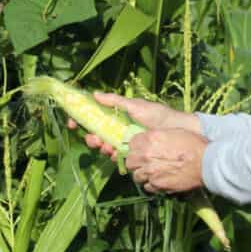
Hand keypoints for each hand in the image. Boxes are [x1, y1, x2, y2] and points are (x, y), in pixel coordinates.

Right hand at [67, 93, 201, 156]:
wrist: (178, 132)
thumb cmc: (158, 115)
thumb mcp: (135, 105)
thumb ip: (115, 101)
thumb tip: (94, 94)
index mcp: (116, 117)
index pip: (93, 118)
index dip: (81, 121)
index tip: (73, 123)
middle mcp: (118, 130)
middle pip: (95, 135)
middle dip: (90, 137)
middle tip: (93, 138)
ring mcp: (124, 143)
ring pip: (104, 147)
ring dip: (100, 147)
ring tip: (105, 146)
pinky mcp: (132, 155)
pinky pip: (117, 157)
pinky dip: (113, 155)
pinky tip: (115, 153)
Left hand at [125, 128, 207, 193]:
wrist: (207, 163)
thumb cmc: (194, 145)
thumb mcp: (174, 132)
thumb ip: (157, 135)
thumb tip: (148, 139)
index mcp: (151, 139)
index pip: (131, 143)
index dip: (137, 146)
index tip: (142, 148)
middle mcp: (147, 155)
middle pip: (130, 161)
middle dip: (135, 161)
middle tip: (145, 161)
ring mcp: (151, 171)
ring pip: (136, 175)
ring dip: (142, 174)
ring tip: (152, 172)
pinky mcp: (158, 185)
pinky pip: (147, 186)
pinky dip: (151, 184)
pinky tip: (159, 180)